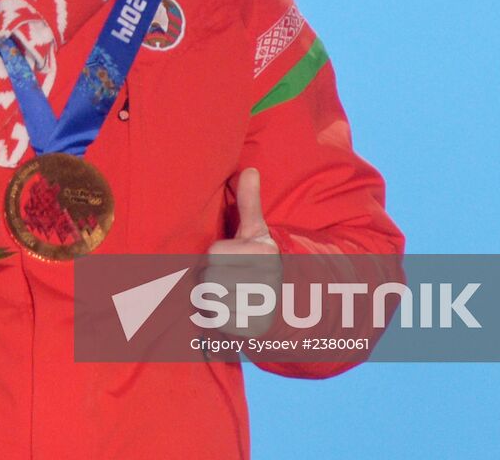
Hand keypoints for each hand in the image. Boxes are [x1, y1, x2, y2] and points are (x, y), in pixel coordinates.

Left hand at [203, 167, 281, 336]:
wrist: (290, 303)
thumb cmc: (263, 263)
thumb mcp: (258, 232)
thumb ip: (249, 202)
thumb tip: (249, 169)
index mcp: (262, 253)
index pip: (213, 254)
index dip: (215, 259)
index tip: (228, 262)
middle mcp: (264, 279)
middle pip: (209, 279)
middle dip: (213, 280)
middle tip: (228, 280)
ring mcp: (260, 306)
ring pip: (211, 301)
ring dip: (213, 301)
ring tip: (230, 295)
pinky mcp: (253, 328)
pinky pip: (218, 322)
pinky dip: (219, 320)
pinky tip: (232, 313)